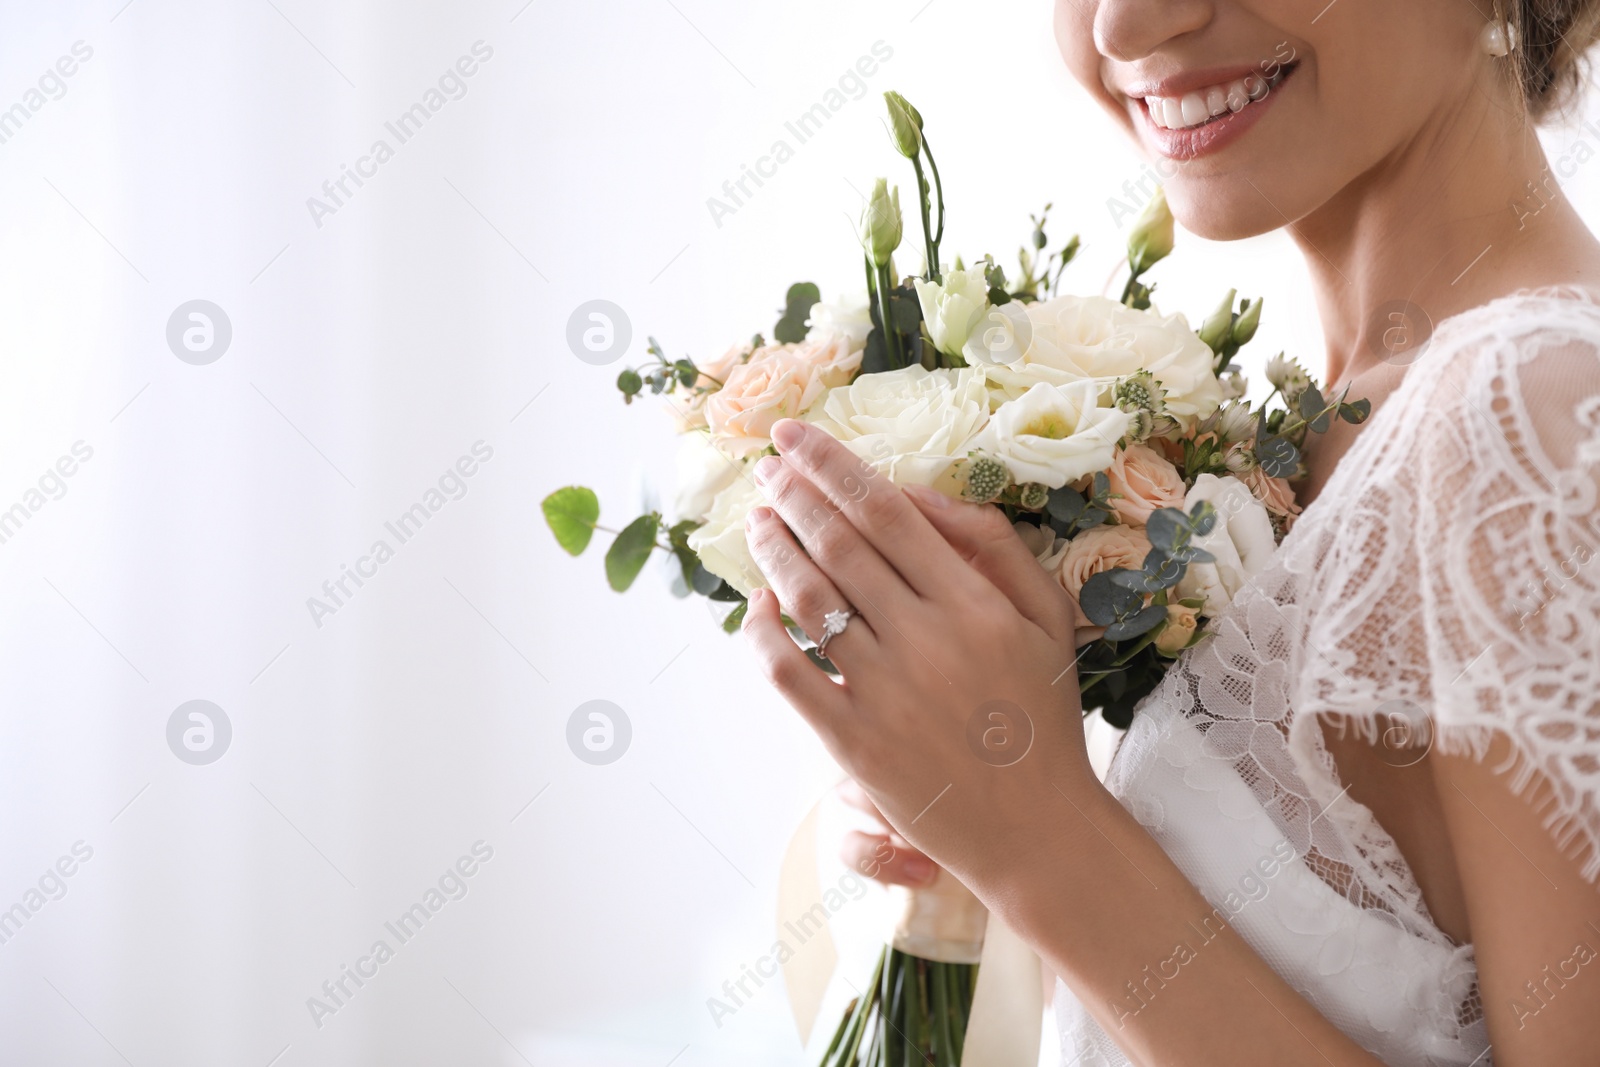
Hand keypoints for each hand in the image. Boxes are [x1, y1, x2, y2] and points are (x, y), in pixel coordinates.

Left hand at [743, 418, 1099, 890]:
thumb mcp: (1046, 618)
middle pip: (839, 542)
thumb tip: (918, 495)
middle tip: (766, 467)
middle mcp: (927, 638)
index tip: (795, 438)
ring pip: (809, 598)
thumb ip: (991, 546)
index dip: (832, 466)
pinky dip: (764, 632)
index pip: (886, 510)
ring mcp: (885, 692)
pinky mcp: (853, 743)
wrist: (1039, 829)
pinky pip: (789, 673)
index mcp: (975, 602)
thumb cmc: (1041, 717)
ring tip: (758, 520)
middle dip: (793, 493)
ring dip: (774, 549)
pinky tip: (759, 605)